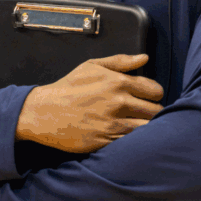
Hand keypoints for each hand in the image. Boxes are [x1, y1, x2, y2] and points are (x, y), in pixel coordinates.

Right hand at [16, 53, 163, 152]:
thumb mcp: (92, 66)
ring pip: (147, 128)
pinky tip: (127, 136)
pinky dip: (134, 140)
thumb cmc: (69, 87)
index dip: (154, 94)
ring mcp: (113, 124)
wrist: (45, 112)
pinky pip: (131, 142)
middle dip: (152, 111)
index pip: (155, 90)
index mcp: (118, 82)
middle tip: (144, 112)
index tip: (148, 97)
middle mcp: (119, 102)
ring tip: (139, 125)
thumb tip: (144, 58)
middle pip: (155, 111)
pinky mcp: (106, 141)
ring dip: (146, 127)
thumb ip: (121, 61)